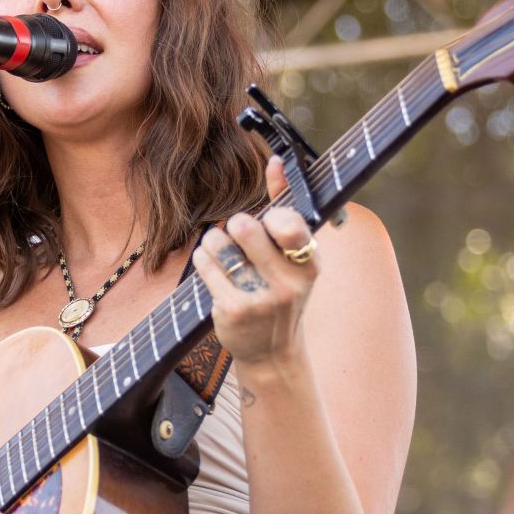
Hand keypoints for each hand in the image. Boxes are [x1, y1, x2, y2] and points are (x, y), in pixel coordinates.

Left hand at [190, 156, 318, 371]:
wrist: (272, 353)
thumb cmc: (280, 293)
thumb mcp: (294, 257)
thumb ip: (285, 206)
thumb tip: (277, 161)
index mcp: (309, 263)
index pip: (286, 221)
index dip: (269, 218)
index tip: (268, 229)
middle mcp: (289, 282)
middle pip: (246, 227)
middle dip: (235, 227)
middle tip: (238, 239)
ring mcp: (260, 298)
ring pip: (220, 243)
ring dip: (214, 242)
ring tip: (221, 252)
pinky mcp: (233, 310)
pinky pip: (205, 265)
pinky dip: (203, 260)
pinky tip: (211, 267)